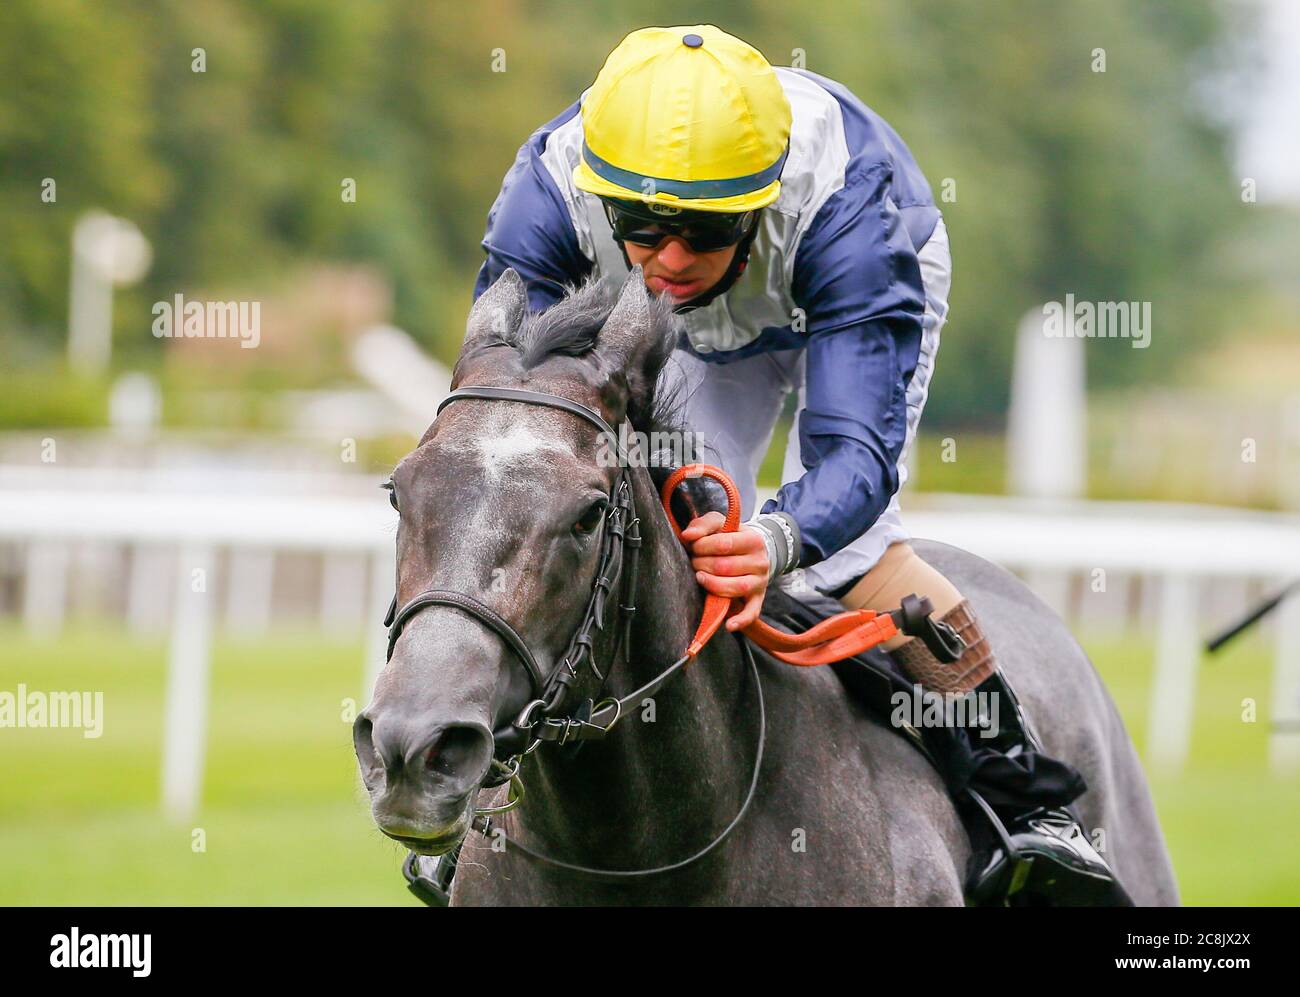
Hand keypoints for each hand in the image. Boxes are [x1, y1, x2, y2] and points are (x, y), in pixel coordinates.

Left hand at [679, 512, 769, 630]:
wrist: (754, 552)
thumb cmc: (730, 537)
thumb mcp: (719, 524)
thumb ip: (702, 525)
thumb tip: (687, 536)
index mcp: (753, 539)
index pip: (723, 544)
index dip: (702, 546)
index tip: (693, 546)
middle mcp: (760, 561)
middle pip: (725, 567)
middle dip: (702, 565)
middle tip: (694, 562)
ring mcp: (760, 582)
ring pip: (735, 588)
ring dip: (712, 585)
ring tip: (701, 578)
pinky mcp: (757, 599)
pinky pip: (752, 612)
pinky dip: (741, 620)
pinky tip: (728, 624)